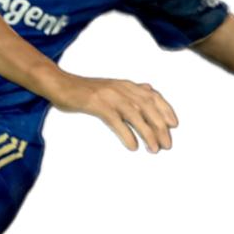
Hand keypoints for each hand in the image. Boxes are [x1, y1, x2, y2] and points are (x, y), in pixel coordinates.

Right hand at [49, 72, 177, 151]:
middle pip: (148, 107)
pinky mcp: (97, 104)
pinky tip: (133, 146)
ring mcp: (110, 96)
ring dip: (147, 133)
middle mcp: (121, 88)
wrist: (60, 84)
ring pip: (135, 115)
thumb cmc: (83, 89)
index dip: (166, 109)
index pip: (153, 96)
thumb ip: (130, 90)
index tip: (174, 125)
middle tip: (167, 145)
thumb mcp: (110, 87)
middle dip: (160, 127)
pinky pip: (116, 120)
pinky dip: (126, 133)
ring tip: (154, 149)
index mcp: (126, 85)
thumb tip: (148, 90)